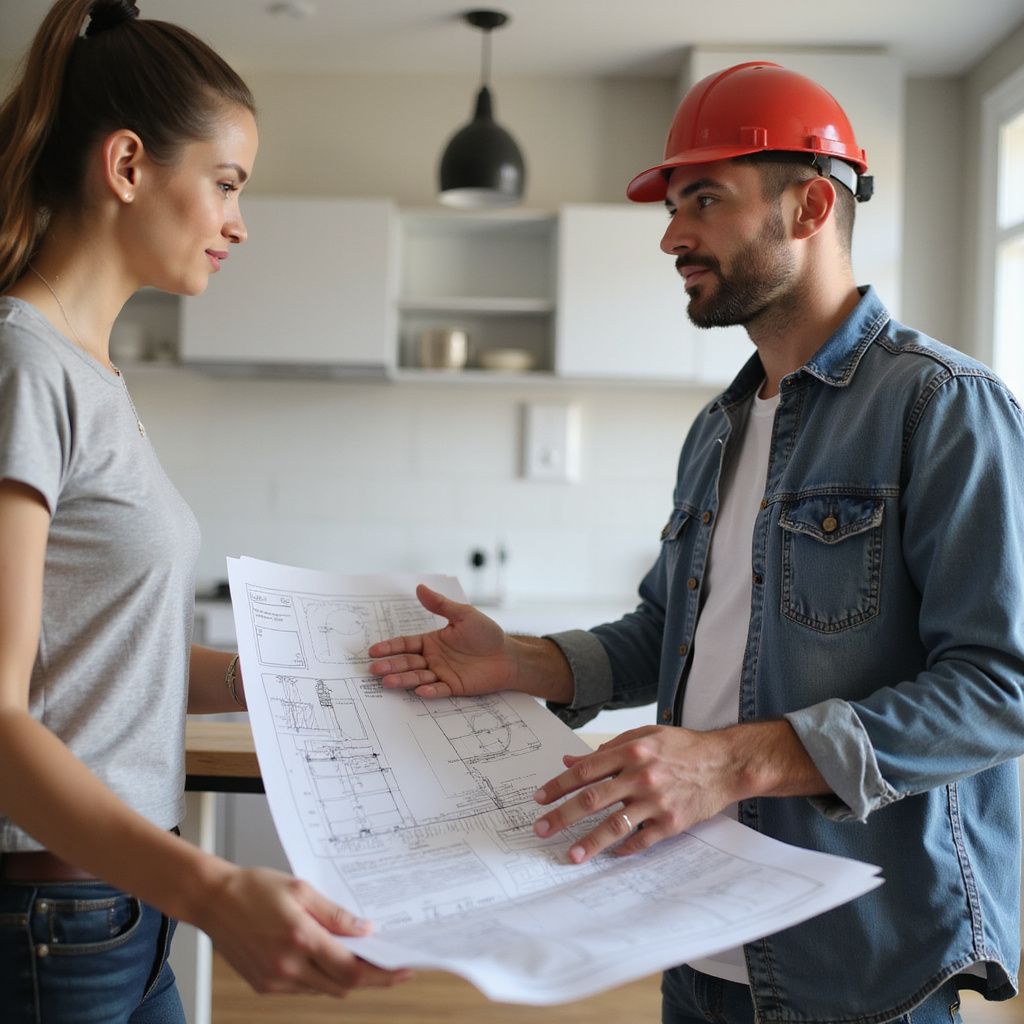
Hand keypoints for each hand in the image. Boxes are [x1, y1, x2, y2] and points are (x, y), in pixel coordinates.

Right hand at [196, 865, 411, 996]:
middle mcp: (287, 967)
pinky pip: (304, 988)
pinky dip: (322, 978)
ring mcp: (274, 981)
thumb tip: (365, 930)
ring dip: (346, 979)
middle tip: (393, 966)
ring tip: (366, 961)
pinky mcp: (264, 985)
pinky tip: (330, 960)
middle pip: (342, 986)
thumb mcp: (301, 890)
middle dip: (371, 979)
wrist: (212, 900)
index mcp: (299, 939)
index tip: (404, 968)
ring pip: (324, 989)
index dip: (382, 973)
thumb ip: (335, 914)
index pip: (351, 969)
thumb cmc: (254, 888)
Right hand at [368, 584, 514, 698]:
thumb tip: (420, 588)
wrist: (508, 656)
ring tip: (387, 682)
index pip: (406, 644)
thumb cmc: (487, 634)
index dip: (390, 647)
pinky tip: (420, 691)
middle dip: (391, 665)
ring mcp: (441, 673)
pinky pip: (438, 690)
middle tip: (374, 669)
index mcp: (432, 641)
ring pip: (418, 677)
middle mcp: (433, 658)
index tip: (374, 650)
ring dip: (403, 680)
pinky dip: (429, 691)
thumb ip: (441, 605)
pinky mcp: (453, 687)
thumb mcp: (463, 615)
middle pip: (407, 662)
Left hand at [532, 725, 741, 863]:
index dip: (559, 785)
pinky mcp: (672, 823)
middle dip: (562, 816)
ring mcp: (657, 802)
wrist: (726, 763)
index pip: (585, 770)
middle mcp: (641, 776)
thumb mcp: (645, 736)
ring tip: (570, 855)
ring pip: (615, 826)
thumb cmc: (683, 747)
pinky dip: (624, 849)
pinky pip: (642, 841)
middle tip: (541, 829)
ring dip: (589, 842)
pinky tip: (610, 855)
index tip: (539, 798)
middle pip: (592, 799)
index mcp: (632, 751)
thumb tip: (571, 761)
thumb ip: (608, 749)